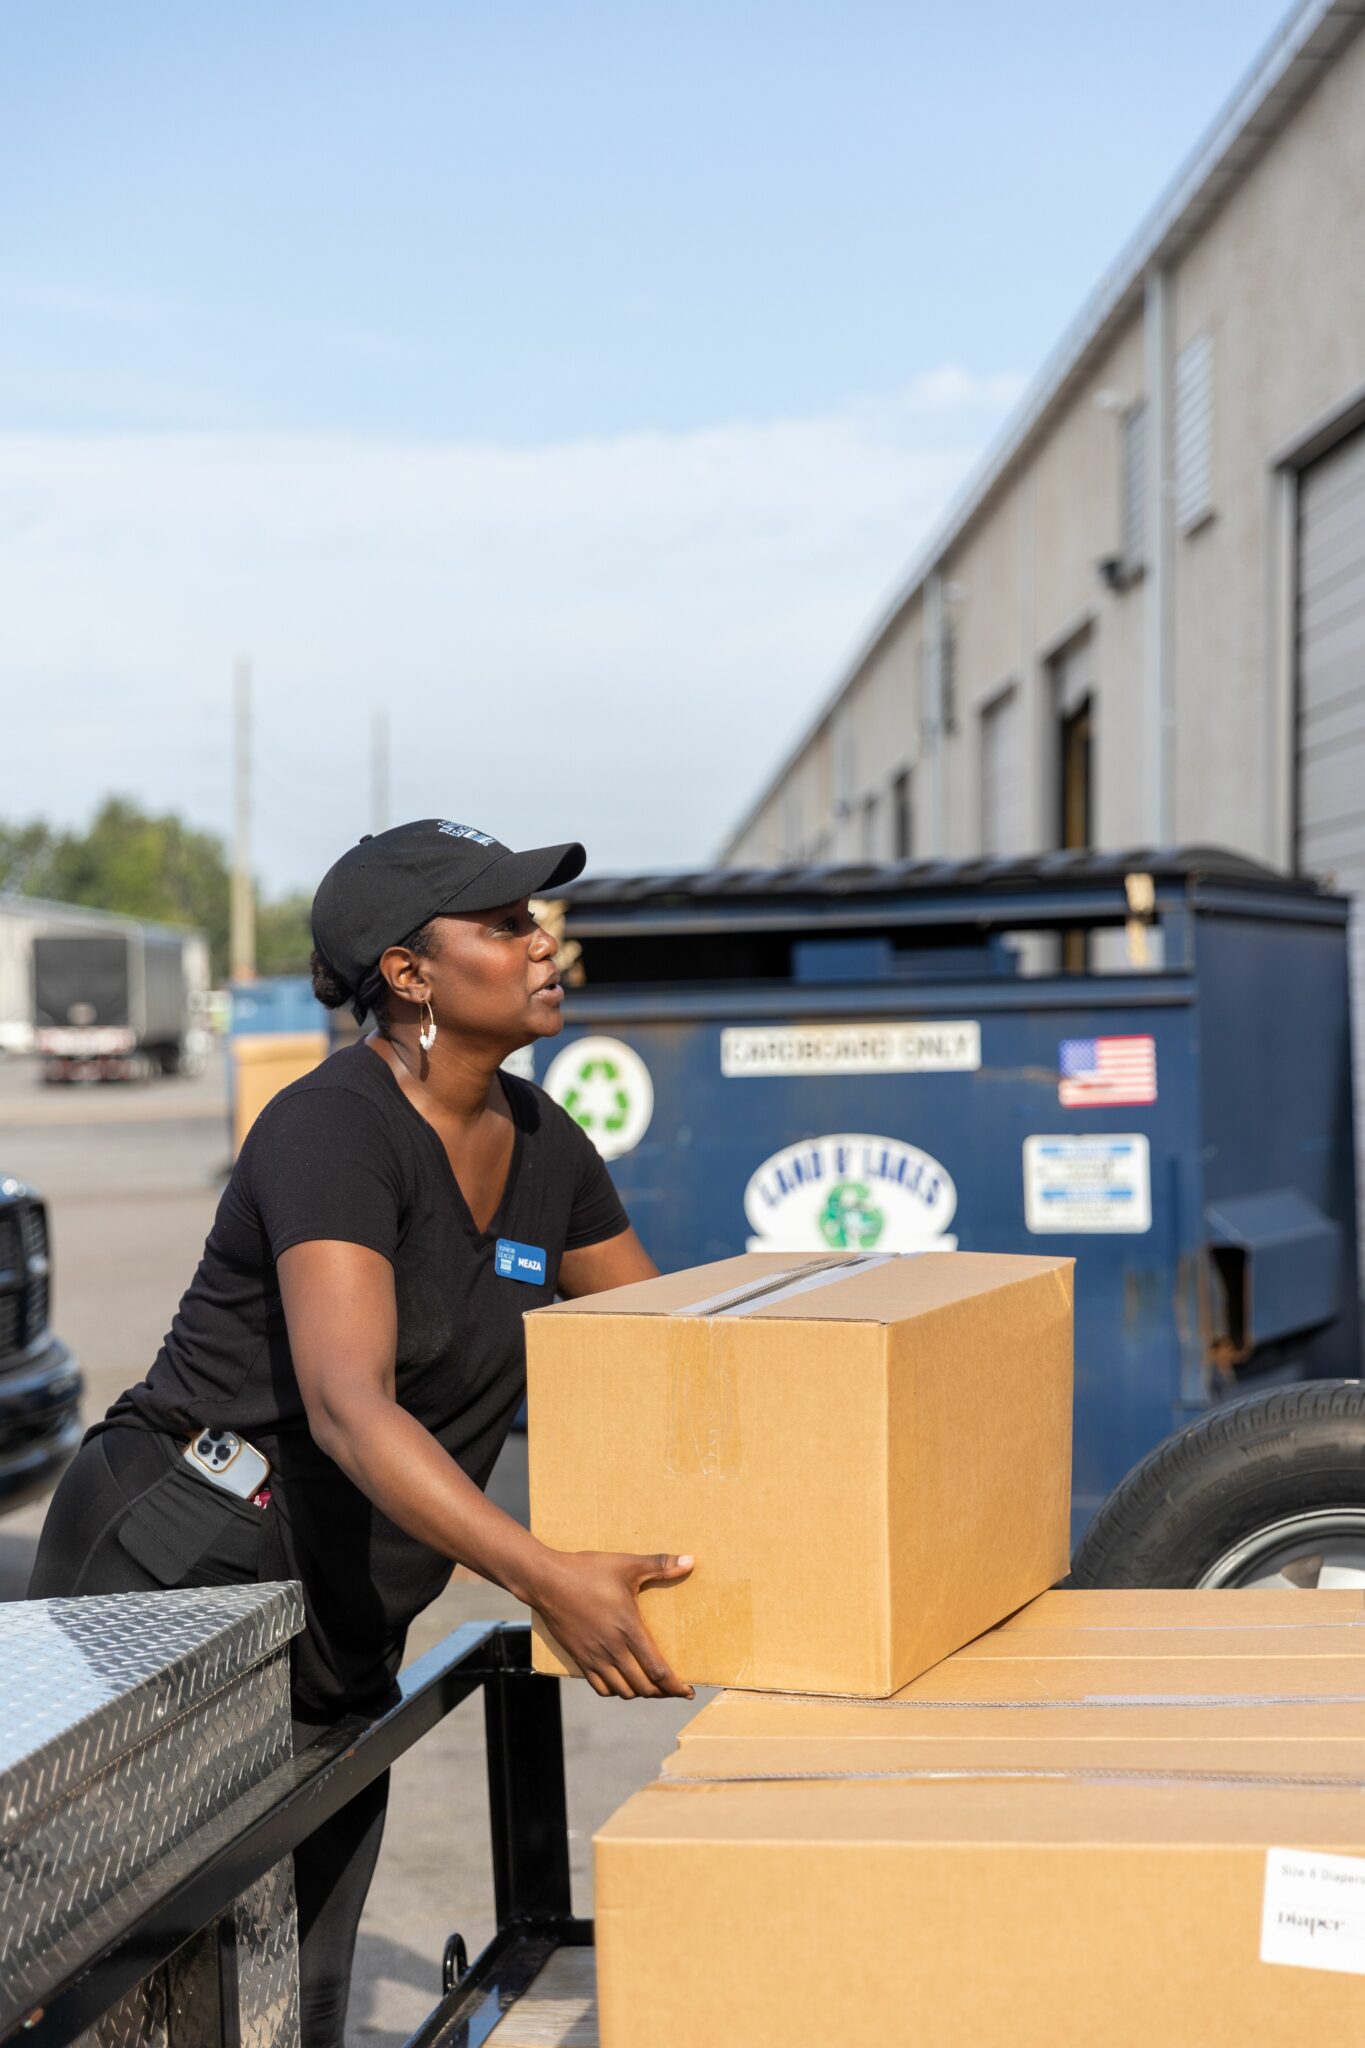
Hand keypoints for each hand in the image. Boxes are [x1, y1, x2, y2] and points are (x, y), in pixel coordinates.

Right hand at [532, 1550, 695, 1699]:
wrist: (547, 1581)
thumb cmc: (588, 1571)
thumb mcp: (627, 1564)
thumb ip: (660, 1565)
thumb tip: (691, 1561)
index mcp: (629, 1629)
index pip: (658, 1670)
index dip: (676, 1686)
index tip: (688, 1691)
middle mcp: (613, 1649)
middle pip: (644, 1687)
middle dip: (663, 1692)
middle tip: (674, 1688)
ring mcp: (595, 1657)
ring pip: (624, 1691)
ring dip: (641, 1693)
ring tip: (651, 1686)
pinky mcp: (580, 1659)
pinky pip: (601, 1688)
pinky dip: (616, 1691)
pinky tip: (623, 1682)